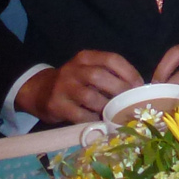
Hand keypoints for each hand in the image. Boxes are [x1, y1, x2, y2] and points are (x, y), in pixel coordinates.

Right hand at [15, 50, 142, 123]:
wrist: (39, 91)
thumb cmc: (74, 82)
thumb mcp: (88, 70)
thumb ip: (108, 74)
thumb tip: (137, 88)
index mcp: (86, 57)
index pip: (112, 59)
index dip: (129, 72)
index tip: (139, 86)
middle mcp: (73, 69)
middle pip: (100, 76)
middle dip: (120, 90)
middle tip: (131, 101)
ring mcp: (63, 87)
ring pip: (90, 97)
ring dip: (107, 107)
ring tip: (116, 113)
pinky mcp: (56, 105)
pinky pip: (79, 114)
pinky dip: (93, 119)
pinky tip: (100, 121)